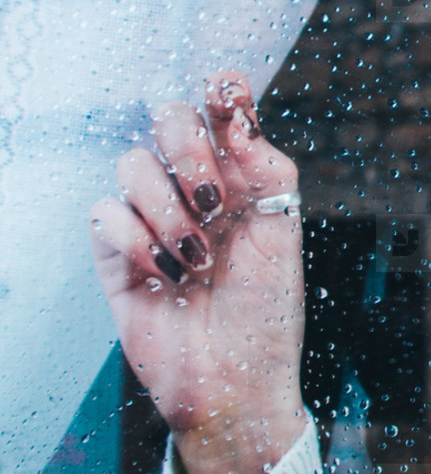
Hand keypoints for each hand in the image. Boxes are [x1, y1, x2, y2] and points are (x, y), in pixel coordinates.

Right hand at [89, 71, 306, 473]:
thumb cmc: (267, 314)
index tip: (225, 93)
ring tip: (196, 258)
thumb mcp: (283, 233)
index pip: (221, 111)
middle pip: (167, 120)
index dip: (220, 90)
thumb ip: (265, 166)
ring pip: (132, 164)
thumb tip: (239, 113)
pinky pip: (105, 213)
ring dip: (167, 209)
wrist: (236, 383)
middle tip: (213, 201)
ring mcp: (152, 219)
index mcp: (239, 177)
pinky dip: (136, 239)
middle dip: (189, 151)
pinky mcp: (116, 256)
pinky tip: (166, 273)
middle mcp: (193, 190)